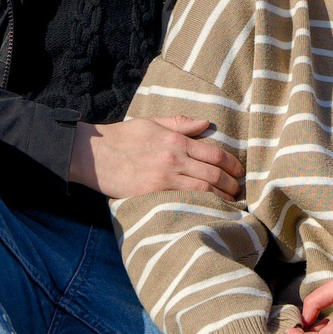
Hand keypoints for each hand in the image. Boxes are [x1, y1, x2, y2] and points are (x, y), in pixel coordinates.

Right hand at [73, 116, 241, 199]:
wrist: (93, 154)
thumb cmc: (122, 137)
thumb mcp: (151, 123)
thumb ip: (179, 123)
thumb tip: (205, 123)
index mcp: (175, 140)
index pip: (213, 154)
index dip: (231, 164)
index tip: (239, 172)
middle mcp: (174, 158)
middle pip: (213, 174)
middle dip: (231, 183)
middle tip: (239, 190)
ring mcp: (164, 177)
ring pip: (203, 189)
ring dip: (221, 197)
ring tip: (230, 201)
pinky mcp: (153, 193)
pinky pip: (184, 200)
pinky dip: (201, 205)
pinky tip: (209, 209)